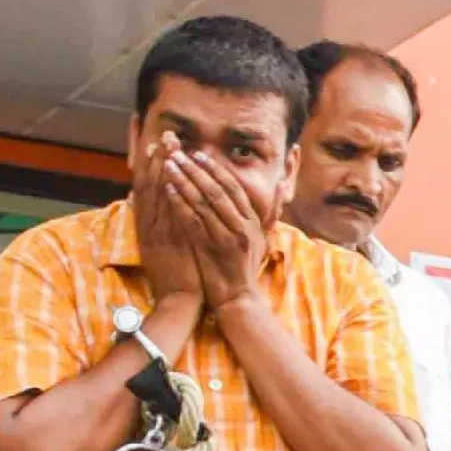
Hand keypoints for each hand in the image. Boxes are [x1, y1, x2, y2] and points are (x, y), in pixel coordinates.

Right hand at [127, 134, 209, 310]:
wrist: (177, 301)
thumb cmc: (175, 274)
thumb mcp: (163, 245)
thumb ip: (159, 223)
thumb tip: (149, 202)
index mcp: (147, 226)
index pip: (146, 189)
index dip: (150, 165)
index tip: (156, 144)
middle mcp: (149, 226)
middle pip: (150, 185)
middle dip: (158, 158)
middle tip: (166, 135)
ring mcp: (158, 234)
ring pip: (157, 196)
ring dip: (163, 169)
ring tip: (170, 147)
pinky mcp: (170, 244)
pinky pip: (168, 216)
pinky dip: (170, 196)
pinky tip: (174, 179)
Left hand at [164, 144, 270, 309]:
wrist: (238, 297)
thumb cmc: (245, 266)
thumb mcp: (263, 237)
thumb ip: (271, 211)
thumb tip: (283, 185)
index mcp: (253, 222)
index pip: (233, 187)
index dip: (215, 168)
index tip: (198, 154)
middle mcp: (243, 227)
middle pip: (217, 190)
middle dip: (196, 169)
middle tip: (178, 153)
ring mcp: (227, 237)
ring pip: (203, 202)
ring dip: (184, 181)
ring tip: (168, 165)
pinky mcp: (211, 248)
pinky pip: (193, 220)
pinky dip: (180, 203)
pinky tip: (168, 189)